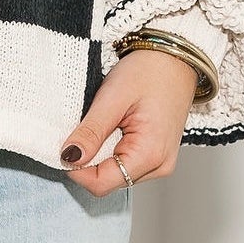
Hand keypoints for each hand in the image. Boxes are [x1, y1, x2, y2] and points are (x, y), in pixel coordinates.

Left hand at [59, 48, 199, 196]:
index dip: (77, 168)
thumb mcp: (112, 98)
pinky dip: (111, 149)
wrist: (176, 58)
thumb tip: (69, 157)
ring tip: (107, 123)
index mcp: (150, 155)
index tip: (67, 144)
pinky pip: (125, 163)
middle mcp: (159, 166)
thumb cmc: (150, 71)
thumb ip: (90, 132)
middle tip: (89, 126)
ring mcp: (160, 163)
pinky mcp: (156, 156)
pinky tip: (115, 127)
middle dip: (89, 159)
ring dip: (100, 154)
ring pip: (115, 173)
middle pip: (107, 180)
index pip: (101, 183)